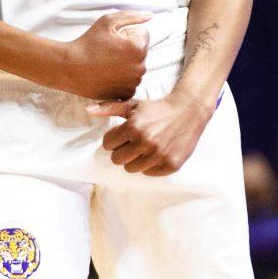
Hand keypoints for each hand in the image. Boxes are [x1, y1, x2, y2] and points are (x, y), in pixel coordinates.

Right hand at [56, 11, 149, 99]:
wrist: (70, 68)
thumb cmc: (88, 43)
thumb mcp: (108, 21)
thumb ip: (132, 16)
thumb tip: (151, 15)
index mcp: (138, 48)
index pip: (143, 35)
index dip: (127, 34)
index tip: (112, 39)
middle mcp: (140, 67)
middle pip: (140, 52)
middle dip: (128, 49)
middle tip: (107, 51)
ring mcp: (133, 83)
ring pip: (136, 67)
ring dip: (126, 64)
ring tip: (106, 63)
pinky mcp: (125, 94)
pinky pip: (130, 82)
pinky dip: (122, 78)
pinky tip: (107, 75)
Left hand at [88, 90, 212, 175]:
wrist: (188, 111)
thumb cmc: (157, 108)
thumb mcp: (133, 105)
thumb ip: (109, 107)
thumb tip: (88, 109)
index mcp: (133, 127)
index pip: (108, 145)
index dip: (114, 139)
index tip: (123, 135)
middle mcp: (146, 142)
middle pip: (117, 160)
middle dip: (122, 151)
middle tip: (133, 142)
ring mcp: (159, 155)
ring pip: (131, 169)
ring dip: (135, 159)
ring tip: (145, 147)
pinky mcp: (171, 165)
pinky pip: (149, 173)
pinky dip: (150, 165)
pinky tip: (157, 152)